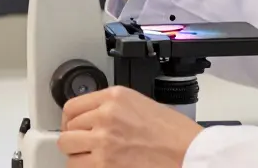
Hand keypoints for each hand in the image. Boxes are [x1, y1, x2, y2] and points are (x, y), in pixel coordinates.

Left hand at [59, 86, 203, 167]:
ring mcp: (103, 141)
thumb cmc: (174, 133)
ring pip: (69, 150)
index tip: (73, 128)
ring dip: (79, 157)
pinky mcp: (105, 165)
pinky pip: (79, 167)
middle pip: (67, 130)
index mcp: (114, 97)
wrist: (190, 152)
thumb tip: (91, 119)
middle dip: (75, 140)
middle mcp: (105, 116)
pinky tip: (99, 166)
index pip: (71, 107)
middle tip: (86, 147)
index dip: (70, 121)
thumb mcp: (140, 104)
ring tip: (93, 159)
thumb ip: (112, 108)